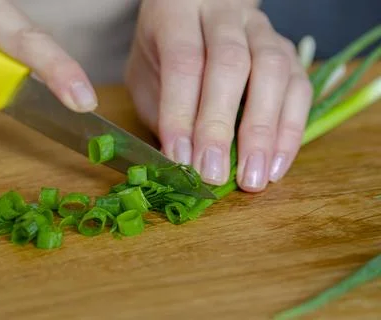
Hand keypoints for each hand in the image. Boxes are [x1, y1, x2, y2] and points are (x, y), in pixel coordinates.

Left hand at [125, 0, 312, 191]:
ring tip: (254, 177)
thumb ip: (160, 111)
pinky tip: (276, 164)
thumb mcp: (146, 74)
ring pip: (272, 72)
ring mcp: (262, 30)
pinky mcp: (289, 51)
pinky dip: (290, 130)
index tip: (181, 159)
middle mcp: (224, 15)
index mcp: (178, 14)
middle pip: (230, 65)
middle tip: (215, 174)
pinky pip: (299, 88)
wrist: (199, 12)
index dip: (181, 114)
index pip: (183, 63)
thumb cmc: (165, 51)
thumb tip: (178, 162)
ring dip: (263, 132)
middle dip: (221, 126)